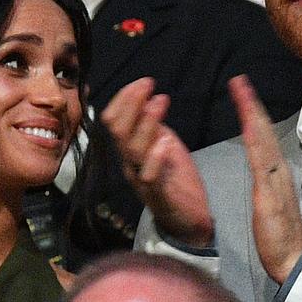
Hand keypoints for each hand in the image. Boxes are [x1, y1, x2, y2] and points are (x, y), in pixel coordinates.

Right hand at [101, 78, 212, 246]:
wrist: (188, 219)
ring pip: (132, 149)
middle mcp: (129, 163)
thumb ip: (153, 127)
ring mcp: (141, 180)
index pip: (113, 120)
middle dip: (131, 103)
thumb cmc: (175, 179)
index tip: (144, 82)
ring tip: (161, 102)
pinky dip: (156, 157)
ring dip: (147, 122)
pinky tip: (167, 142)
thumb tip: (148, 98)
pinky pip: (149, 176)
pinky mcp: (158, 195)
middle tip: (149, 84)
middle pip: (118, 131)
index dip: (125, 99)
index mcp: (129, 150)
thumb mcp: (164, 145)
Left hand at [230, 76, 301, 283]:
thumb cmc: (280, 237)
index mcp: (275, 174)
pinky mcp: (270, 195)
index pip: (262, 138)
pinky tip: (247, 124)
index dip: (252, 114)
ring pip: (263, 140)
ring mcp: (275, 181)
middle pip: (263, 131)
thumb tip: (262, 173)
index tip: (243, 93)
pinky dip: (255, 141)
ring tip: (241, 90)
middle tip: (239, 79)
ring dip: (251, 113)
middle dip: (251, 104)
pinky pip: (261, 162)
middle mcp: (277, 172)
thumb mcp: (270, 205)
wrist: (294, 261)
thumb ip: (267, 186)